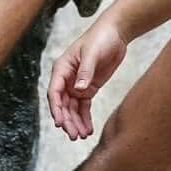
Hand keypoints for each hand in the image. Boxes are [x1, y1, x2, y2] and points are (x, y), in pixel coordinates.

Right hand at [47, 19, 127, 139]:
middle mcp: (67, 78)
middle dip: (67, 120)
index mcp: (62, 68)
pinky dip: (85, 118)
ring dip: (76, 122)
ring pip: (72, 108)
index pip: (54, 92)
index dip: (56, 108)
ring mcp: (77, 84)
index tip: (59, 123)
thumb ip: (85, 72)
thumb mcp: (92, 53)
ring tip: (82, 136)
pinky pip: (84, 107)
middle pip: (63, 104)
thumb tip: (79, 90)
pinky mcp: (89, 88)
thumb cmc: (100, 38)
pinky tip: (88, 130)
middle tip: (73, 135)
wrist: (115, 34)